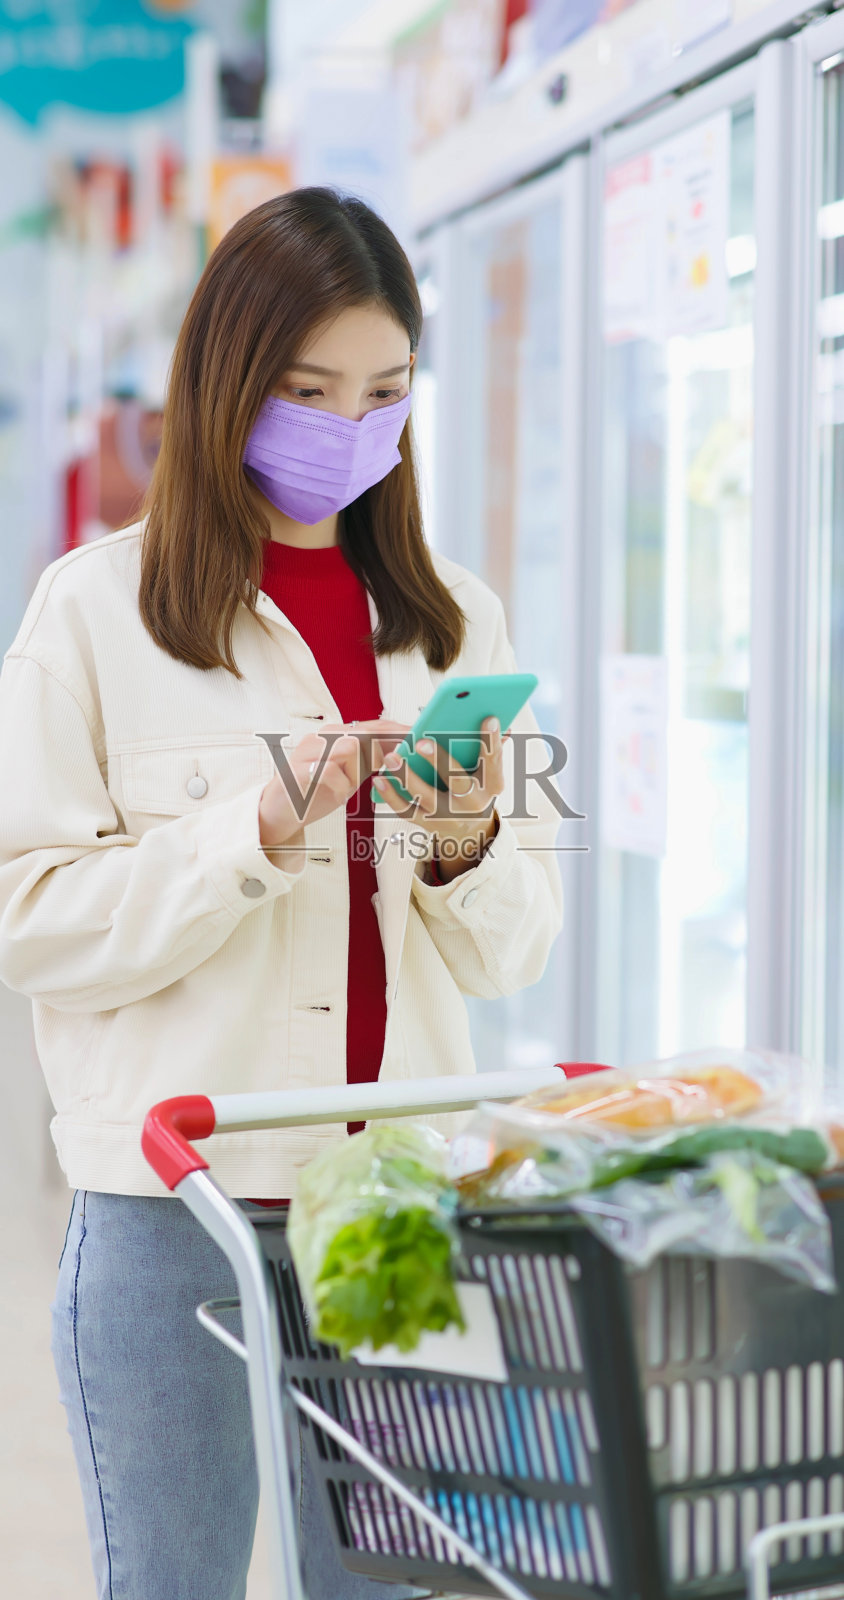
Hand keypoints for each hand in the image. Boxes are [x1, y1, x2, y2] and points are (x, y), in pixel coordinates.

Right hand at [258, 720, 410, 866]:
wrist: (279, 812)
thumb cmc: (317, 793)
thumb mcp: (349, 774)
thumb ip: (370, 762)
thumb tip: (404, 755)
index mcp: (336, 736)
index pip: (373, 726)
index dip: (398, 732)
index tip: (420, 740)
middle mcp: (323, 738)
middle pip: (365, 732)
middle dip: (389, 747)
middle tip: (402, 763)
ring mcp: (309, 753)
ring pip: (349, 746)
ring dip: (361, 768)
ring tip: (357, 784)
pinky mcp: (299, 772)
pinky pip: (329, 771)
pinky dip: (342, 784)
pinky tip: (342, 795)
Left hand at [372, 717, 508, 880]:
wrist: (470, 830)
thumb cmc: (477, 790)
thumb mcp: (490, 773)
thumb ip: (491, 748)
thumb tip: (501, 724)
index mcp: (492, 785)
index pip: (494, 761)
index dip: (492, 741)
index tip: (488, 718)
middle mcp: (472, 802)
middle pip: (457, 780)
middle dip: (439, 760)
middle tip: (422, 742)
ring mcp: (448, 815)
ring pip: (425, 795)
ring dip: (406, 776)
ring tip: (391, 756)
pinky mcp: (427, 823)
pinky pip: (406, 810)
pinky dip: (391, 794)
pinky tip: (381, 777)